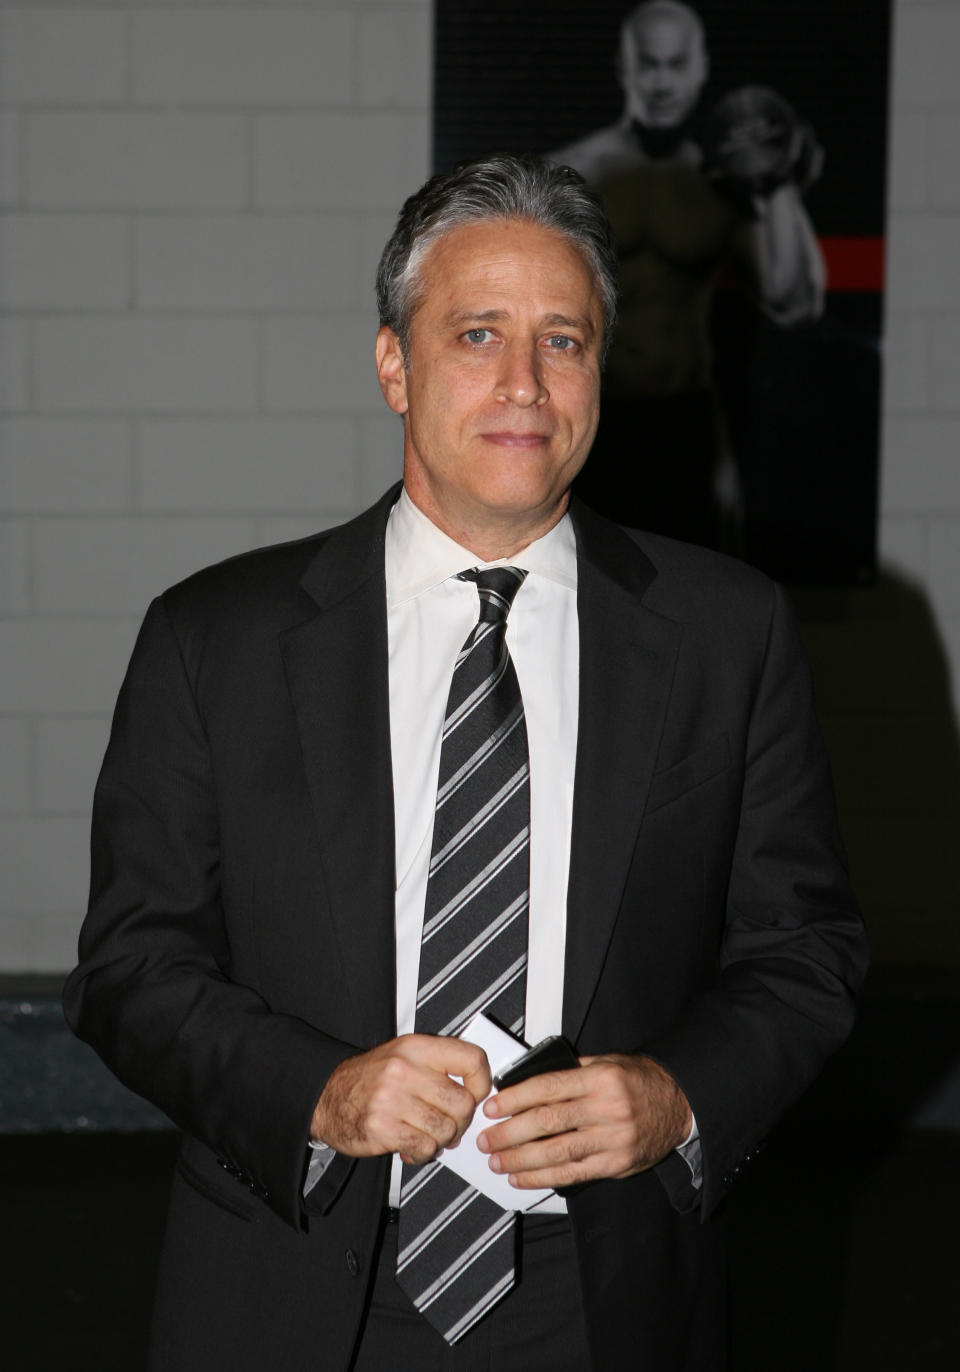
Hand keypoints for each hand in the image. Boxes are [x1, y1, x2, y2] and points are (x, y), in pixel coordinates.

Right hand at [310, 1034, 490, 1164]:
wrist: (327, 1096)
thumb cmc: (370, 1078)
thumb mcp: (404, 1055)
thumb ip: (438, 1066)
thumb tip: (477, 1089)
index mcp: (415, 1048)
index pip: (471, 1059)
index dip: (482, 1082)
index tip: (477, 1094)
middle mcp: (404, 1070)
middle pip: (462, 1103)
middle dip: (461, 1121)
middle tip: (450, 1123)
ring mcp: (392, 1099)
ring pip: (446, 1129)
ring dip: (442, 1138)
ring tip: (427, 1133)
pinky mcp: (382, 1128)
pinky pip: (425, 1147)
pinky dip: (424, 1152)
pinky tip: (412, 1145)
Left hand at [476, 1053, 690, 1190]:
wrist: (679, 1104)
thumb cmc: (639, 1080)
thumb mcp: (608, 1062)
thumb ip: (571, 1071)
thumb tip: (527, 1082)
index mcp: (601, 1078)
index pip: (548, 1088)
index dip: (515, 1099)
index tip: (492, 1107)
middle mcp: (606, 1109)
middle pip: (547, 1122)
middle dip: (510, 1133)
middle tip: (486, 1139)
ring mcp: (612, 1139)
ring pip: (557, 1152)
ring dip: (521, 1160)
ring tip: (497, 1161)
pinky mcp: (616, 1164)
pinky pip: (573, 1174)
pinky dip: (543, 1178)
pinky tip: (522, 1178)